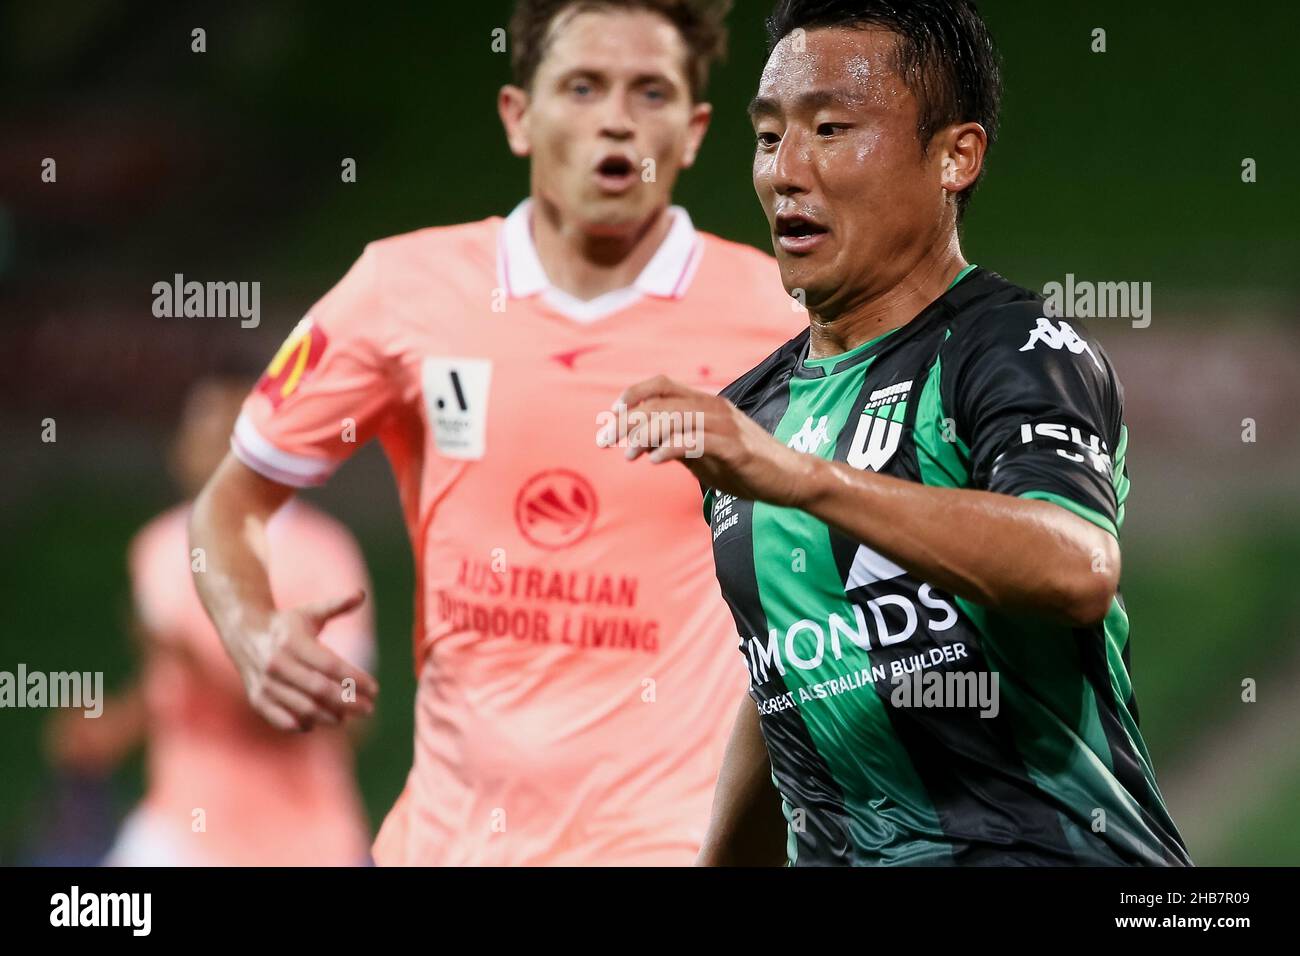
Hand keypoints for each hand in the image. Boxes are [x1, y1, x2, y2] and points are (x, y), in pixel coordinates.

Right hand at [231, 590, 377, 731]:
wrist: (243, 634)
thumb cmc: (287, 624)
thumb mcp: (310, 612)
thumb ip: (337, 605)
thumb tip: (361, 594)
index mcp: (293, 642)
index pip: (331, 666)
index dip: (355, 679)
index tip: (375, 689)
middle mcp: (277, 664)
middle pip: (319, 690)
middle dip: (348, 702)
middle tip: (368, 708)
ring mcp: (265, 684)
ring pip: (303, 708)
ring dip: (329, 716)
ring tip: (347, 716)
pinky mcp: (257, 699)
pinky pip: (282, 720)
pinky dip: (303, 725)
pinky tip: (319, 722)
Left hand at [598, 375, 817, 506]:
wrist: (790, 480)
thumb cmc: (746, 467)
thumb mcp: (703, 454)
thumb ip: (675, 444)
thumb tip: (641, 442)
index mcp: (705, 404)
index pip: (662, 385)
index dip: (633, 395)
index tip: (611, 417)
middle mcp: (714, 408)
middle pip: (661, 403)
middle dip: (628, 421)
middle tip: (606, 441)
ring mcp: (726, 426)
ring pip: (675, 418)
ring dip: (645, 435)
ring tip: (628, 454)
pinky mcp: (735, 448)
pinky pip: (697, 441)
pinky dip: (671, 448)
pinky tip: (654, 460)